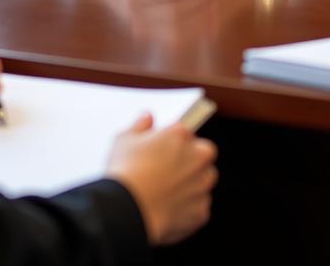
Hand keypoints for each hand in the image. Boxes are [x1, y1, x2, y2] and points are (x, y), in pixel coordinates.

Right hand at [106, 114, 217, 245]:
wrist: (128, 209)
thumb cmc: (126, 172)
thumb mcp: (124, 139)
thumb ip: (139, 125)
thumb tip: (147, 118)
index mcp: (179, 135)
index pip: (186, 131)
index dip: (175, 139)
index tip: (166, 146)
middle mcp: (196, 158)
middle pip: (204, 153)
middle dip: (192, 157)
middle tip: (169, 165)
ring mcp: (201, 186)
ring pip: (205, 180)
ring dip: (194, 181)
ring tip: (168, 188)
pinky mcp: (201, 211)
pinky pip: (200, 206)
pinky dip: (189, 206)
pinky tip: (169, 205)